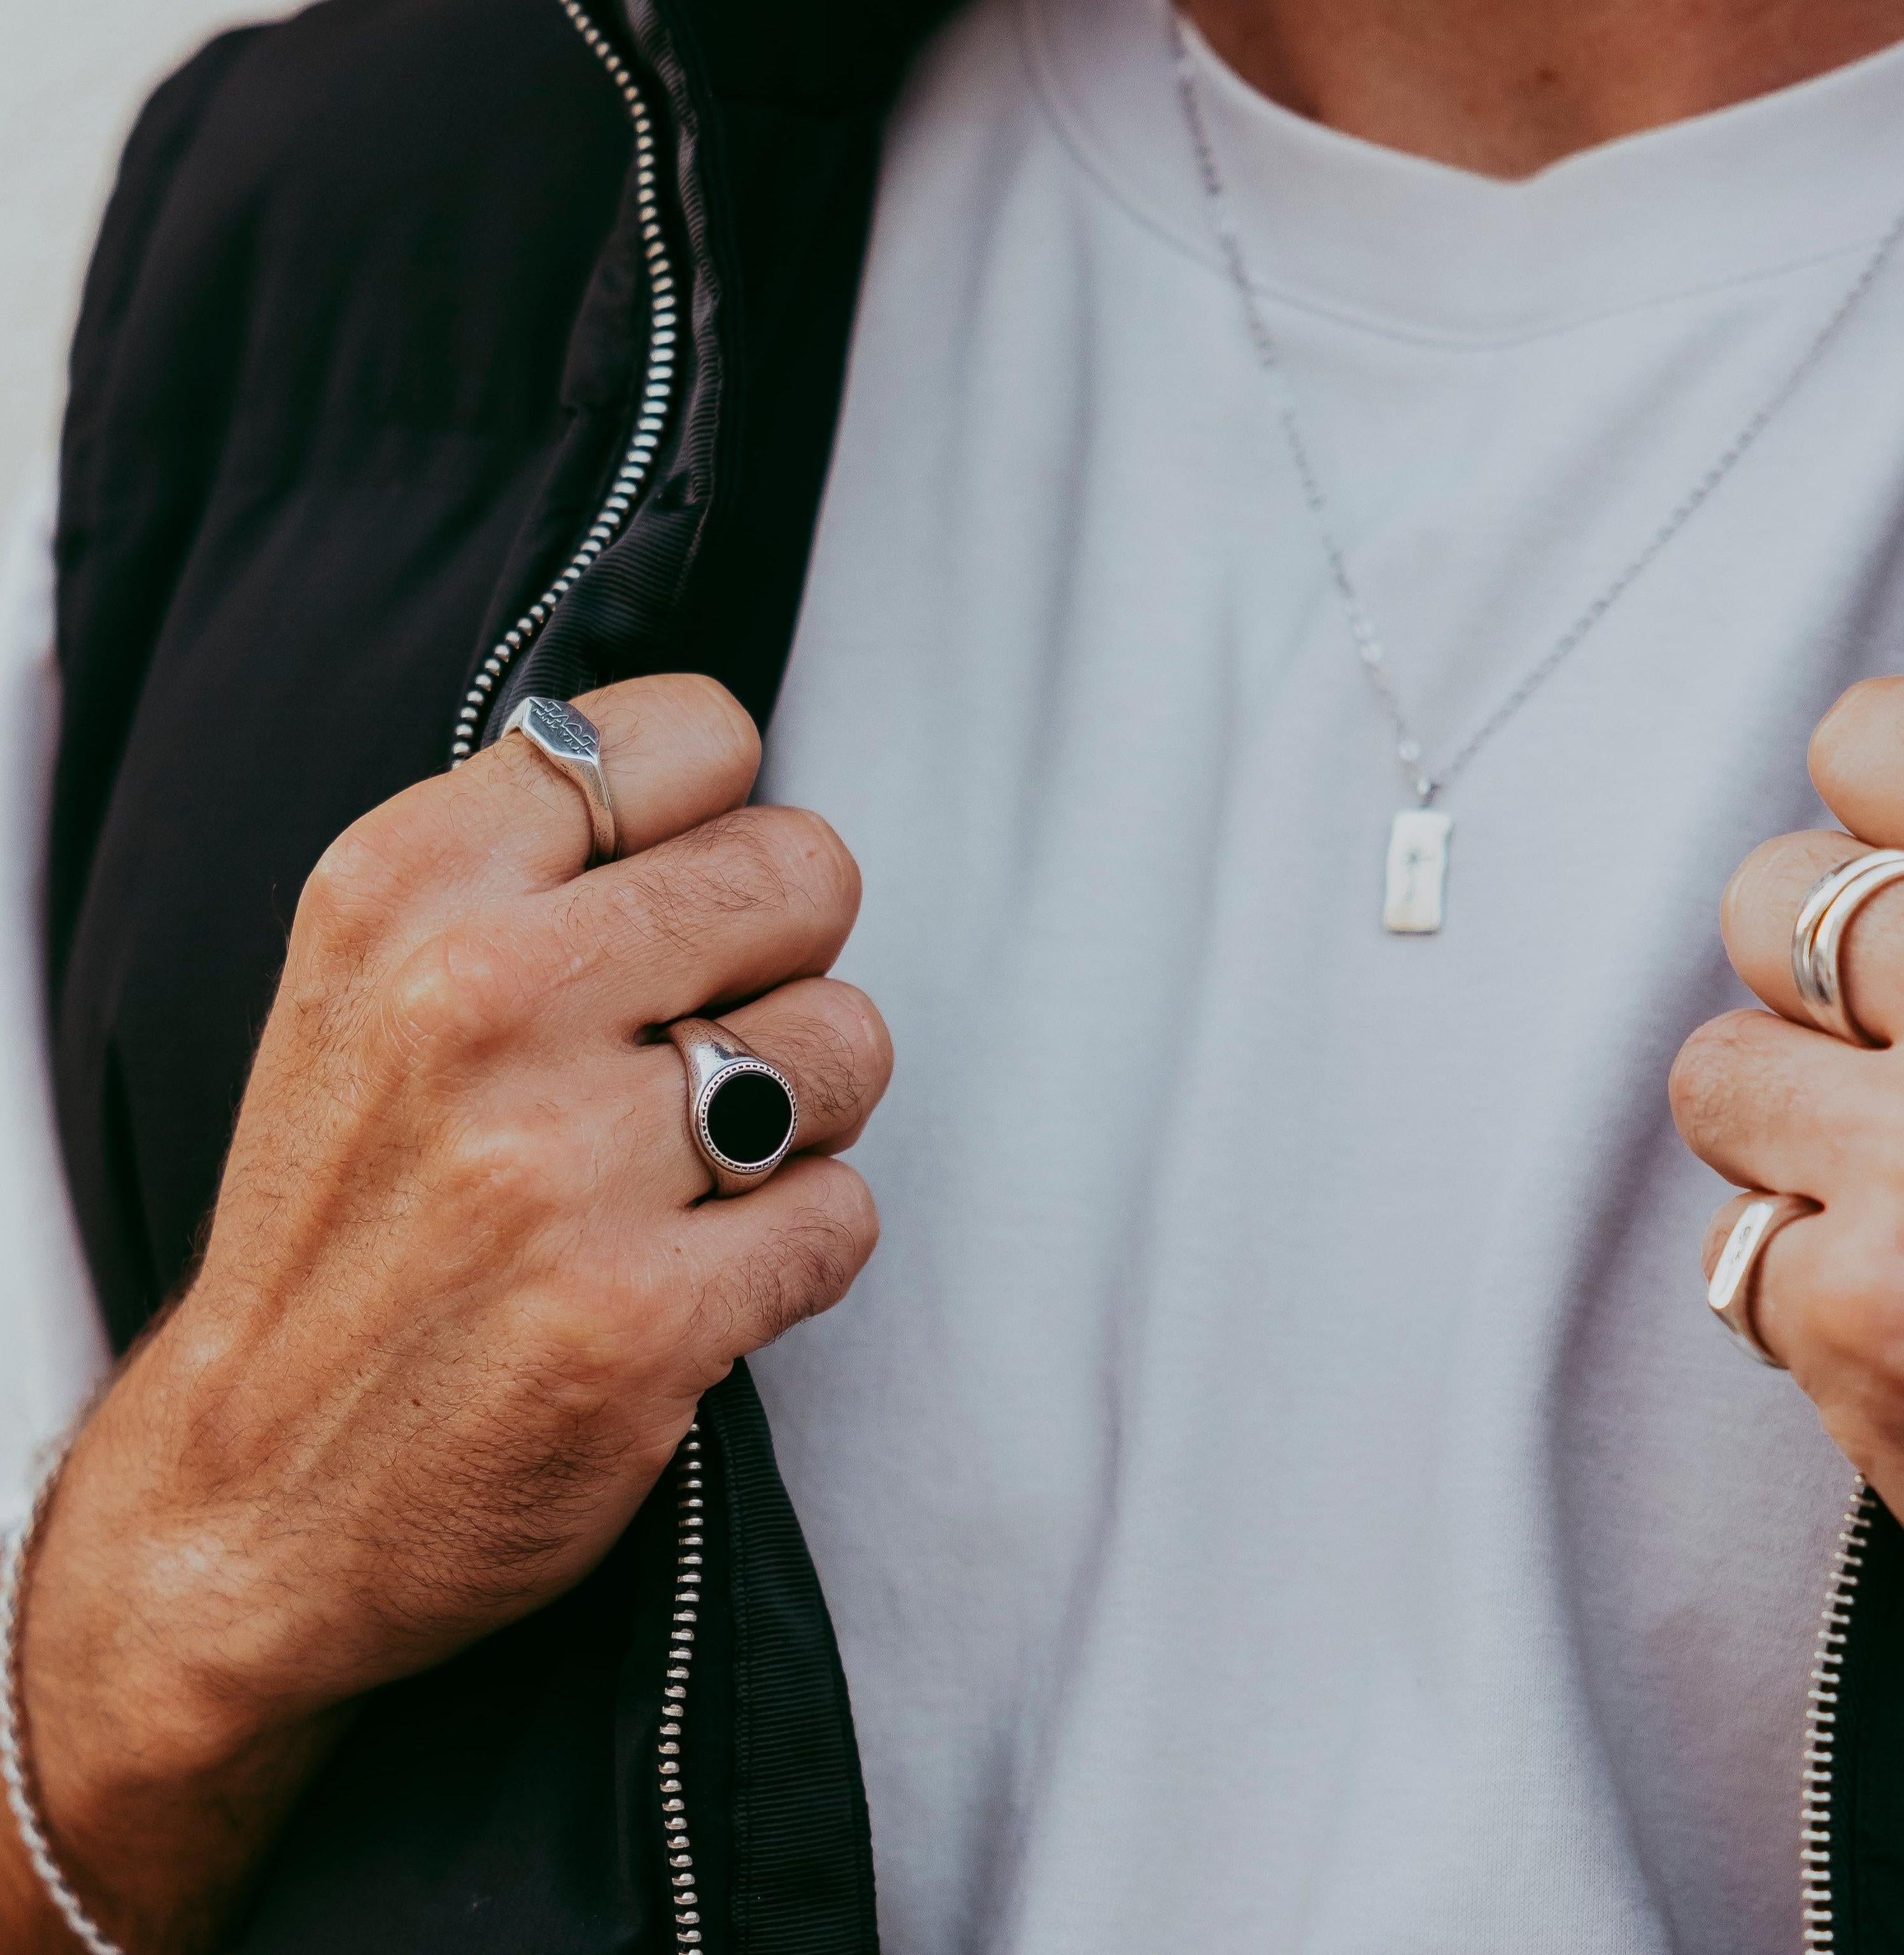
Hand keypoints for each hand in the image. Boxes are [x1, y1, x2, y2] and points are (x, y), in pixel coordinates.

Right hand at [7, 674, 891, 1949]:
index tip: (681, 903)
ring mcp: (560, 1165)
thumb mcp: (373, 977)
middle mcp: (481, 1001)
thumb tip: (738, 793)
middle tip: (704, 1044)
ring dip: (803, 1111)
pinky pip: (846, 1213)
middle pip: (809, 871)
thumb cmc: (352, 1212)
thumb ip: (540, 861)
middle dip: (786, 962)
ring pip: (848, 1043)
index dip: (726, 820)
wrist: (253, 1493)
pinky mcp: (640, 1319)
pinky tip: (700, 1274)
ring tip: (695, 1169)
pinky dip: (799, 1246)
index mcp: (411, 887)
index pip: (700, 732)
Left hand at [1671, 675, 1903, 1580]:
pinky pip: (1736, 1241)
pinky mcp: (1862, 1315)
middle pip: (1770, 899)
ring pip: (1715, 1066)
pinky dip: (1806, 1283)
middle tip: (1901, 1038)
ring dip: (1787, 1124)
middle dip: (1818, 975)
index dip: (1880, 791)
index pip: (1884, 742)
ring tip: (1901, 1183)